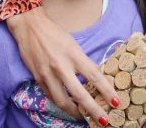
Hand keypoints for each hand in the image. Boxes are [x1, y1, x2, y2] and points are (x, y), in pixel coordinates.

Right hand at [6, 8, 114, 123]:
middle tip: (104, 120)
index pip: (94, 76)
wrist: (29, 27)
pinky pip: (52, 96)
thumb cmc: (54, 33)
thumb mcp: (73, 44)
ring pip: (63, 101)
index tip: (115, 102)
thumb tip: (96, 77)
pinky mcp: (38, 79)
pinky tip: (69, 106)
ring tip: (84, 117)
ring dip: (76, 112)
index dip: (106, 91)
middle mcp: (60, 66)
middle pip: (79, 94)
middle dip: (93, 110)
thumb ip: (83, 61)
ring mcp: (48, 74)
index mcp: (73, 54)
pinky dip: (61, 103)